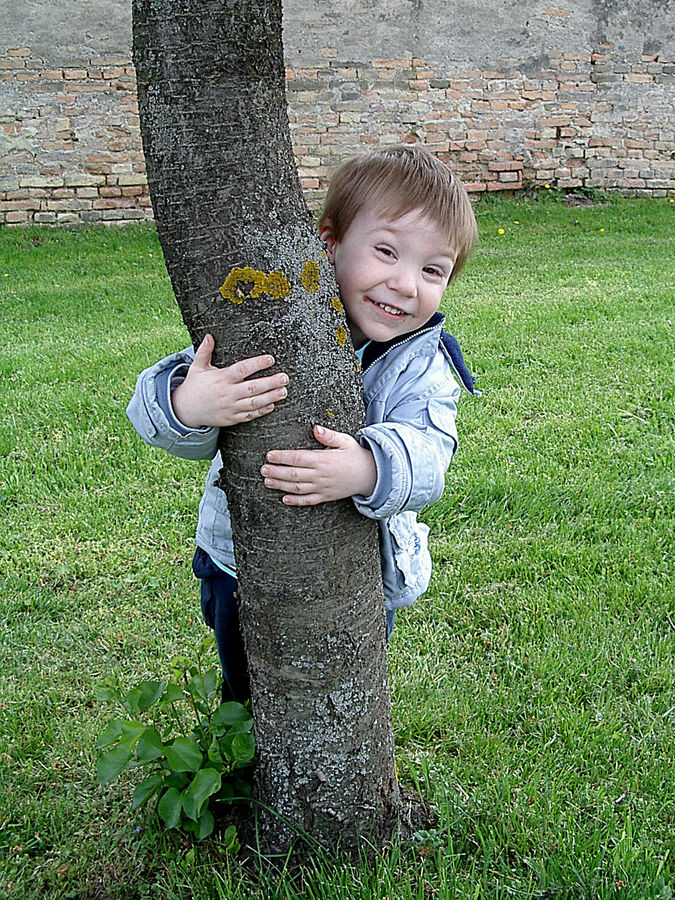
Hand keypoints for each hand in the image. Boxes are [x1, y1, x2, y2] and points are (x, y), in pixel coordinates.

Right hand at [171, 334, 288, 427]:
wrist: (185, 410)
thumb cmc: (195, 385)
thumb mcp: (197, 367)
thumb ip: (204, 351)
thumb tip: (209, 336)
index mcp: (221, 378)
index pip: (242, 369)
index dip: (257, 364)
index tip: (270, 359)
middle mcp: (227, 393)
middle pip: (252, 388)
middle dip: (270, 383)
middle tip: (284, 378)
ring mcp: (230, 407)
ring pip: (253, 403)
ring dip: (270, 397)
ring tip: (283, 391)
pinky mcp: (231, 419)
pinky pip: (248, 416)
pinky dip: (260, 411)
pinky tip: (272, 405)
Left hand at [261, 424, 376, 505]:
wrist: (370, 475)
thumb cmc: (355, 455)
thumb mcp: (344, 441)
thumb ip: (328, 435)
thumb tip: (315, 428)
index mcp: (323, 460)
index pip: (298, 458)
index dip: (282, 457)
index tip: (269, 455)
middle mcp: (321, 475)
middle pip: (293, 474)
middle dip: (276, 471)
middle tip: (262, 469)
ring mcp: (322, 488)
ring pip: (297, 488)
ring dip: (281, 485)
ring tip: (267, 481)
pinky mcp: (326, 496)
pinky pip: (309, 501)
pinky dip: (296, 501)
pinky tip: (284, 499)